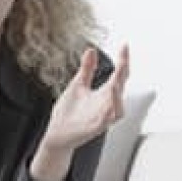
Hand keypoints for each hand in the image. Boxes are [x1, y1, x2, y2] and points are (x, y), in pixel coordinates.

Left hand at [30, 45, 129, 180]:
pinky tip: (107, 106)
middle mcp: (106, 106)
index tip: (125, 46)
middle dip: (123, 75)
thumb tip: (92, 50)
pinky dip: (108, 114)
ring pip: (117, 108)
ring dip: (117, 96)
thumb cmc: (69, 112)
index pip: (119, 75)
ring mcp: (101, 118)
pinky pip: (105, 122)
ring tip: (116, 82)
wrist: (57, 134)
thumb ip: (87, 69)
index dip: (123, 61)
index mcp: (104, 94)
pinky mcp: (94, 129)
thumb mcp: (78, 85)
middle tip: (124, 61)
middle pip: (120, 89)